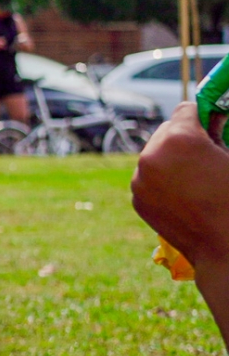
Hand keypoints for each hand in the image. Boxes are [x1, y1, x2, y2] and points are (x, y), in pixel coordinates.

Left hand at [133, 103, 228, 267]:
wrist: (224, 246)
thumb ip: (217, 133)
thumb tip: (212, 120)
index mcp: (179, 139)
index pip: (186, 110)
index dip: (203, 118)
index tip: (213, 126)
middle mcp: (152, 155)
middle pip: (167, 130)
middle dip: (185, 137)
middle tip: (206, 154)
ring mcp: (140, 179)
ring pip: (155, 154)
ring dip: (171, 159)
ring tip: (196, 178)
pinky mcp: (136, 198)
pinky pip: (148, 178)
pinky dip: (162, 180)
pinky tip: (185, 195)